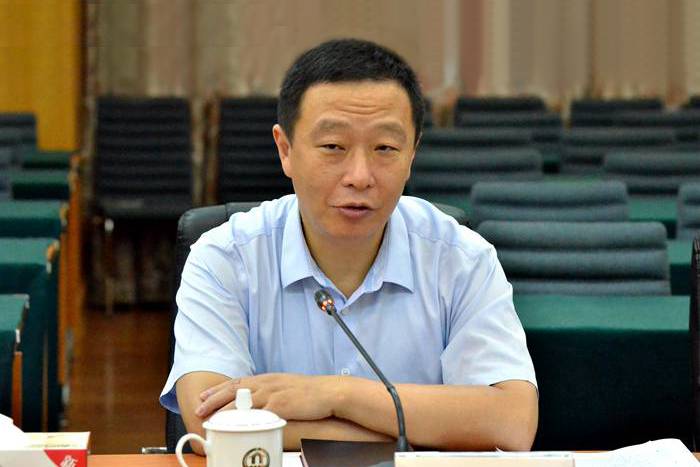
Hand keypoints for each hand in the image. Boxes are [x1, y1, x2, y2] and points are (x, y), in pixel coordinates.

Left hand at [195, 373, 342, 421]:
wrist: (329, 392)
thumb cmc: (311, 393)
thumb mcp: (287, 386)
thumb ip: (272, 390)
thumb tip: (261, 399)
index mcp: (269, 379)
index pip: (238, 382)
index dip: (220, 389)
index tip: (205, 395)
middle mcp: (267, 384)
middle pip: (234, 390)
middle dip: (214, 399)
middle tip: (199, 407)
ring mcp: (272, 394)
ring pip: (240, 401)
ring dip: (222, 410)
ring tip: (209, 418)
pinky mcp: (279, 406)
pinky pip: (256, 413)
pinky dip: (242, 418)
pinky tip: (232, 424)